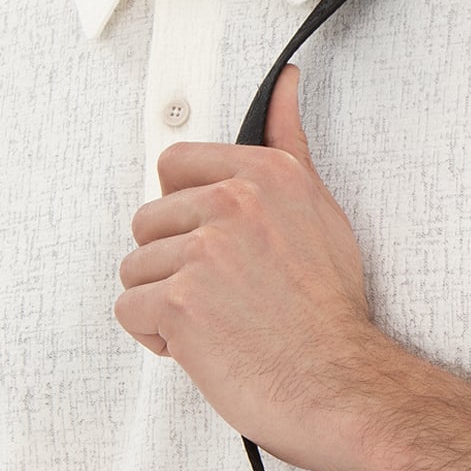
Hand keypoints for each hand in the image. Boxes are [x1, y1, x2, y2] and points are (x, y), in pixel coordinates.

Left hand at [115, 61, 391, 469]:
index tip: (213, 244)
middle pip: (148, 220)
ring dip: (165, 303)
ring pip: (135, 268)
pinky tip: (204, 345)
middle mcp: (233, 203)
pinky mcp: (178, 300)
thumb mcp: (319, 209)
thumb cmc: (330, 313)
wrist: (341, 386)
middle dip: (173, 263)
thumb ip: (288, 143)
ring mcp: (203, 251)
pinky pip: (129, 309)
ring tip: (218, 322)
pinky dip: (158, 337)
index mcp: (264, 174)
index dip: (185, 214)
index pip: (174, 165)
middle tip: (225, 294)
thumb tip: (284, 84)